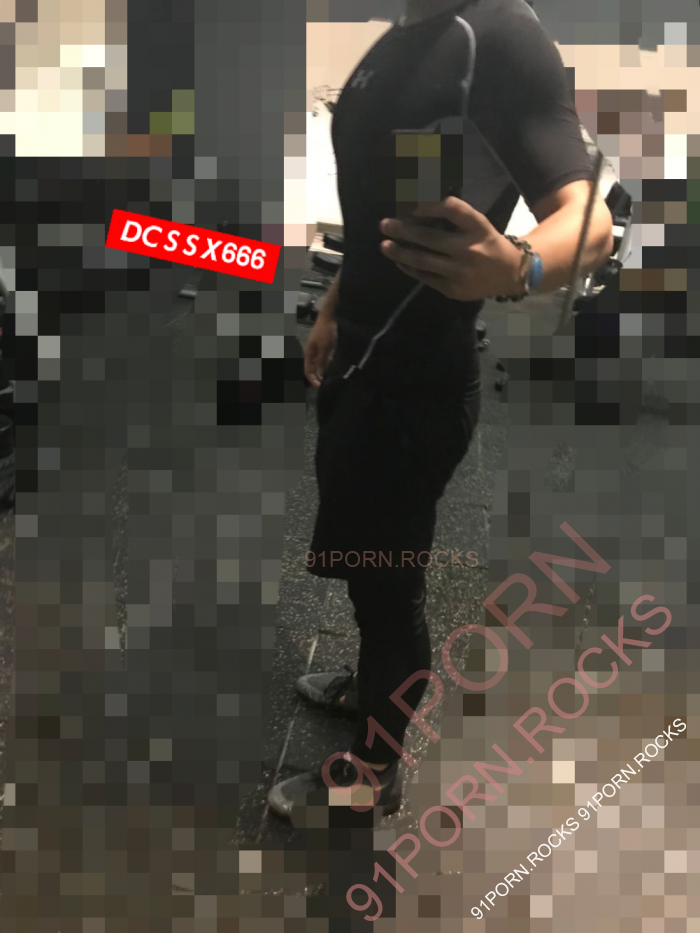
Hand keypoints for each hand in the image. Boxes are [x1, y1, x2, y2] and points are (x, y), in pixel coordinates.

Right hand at [304, 311, 336, 387]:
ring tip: (324, 378)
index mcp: (308, 353)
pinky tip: (328, 366)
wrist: (328, 317)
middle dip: (316, 376)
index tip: (318, 386)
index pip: (308, 370)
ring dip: (320, 371)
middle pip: (311, 368)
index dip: (312, 379)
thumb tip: (320, 374)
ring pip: (316, 364)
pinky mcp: (321, 346)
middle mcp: (310, 352)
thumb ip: (322, 361)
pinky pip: (321, 358)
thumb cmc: (325, 332)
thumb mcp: (325, 348)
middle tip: (322, 384)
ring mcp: (315, 349)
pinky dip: (324, 363)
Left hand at [379, 197, 525, 301]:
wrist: (510, 274)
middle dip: (403, 230)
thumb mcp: (477, 224)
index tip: (408, 203)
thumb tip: (414, 206)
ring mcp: (460, 272)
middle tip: (384, 224)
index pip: (451, 209)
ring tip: (384, 245)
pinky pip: (425, 277)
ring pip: (424, 261)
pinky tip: (399, 260)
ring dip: (400, 252)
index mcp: (478, 227)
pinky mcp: (453, 289)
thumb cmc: (486, 243)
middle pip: (430, 238)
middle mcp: (469, 249)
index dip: (427, 204)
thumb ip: (452, 216)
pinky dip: (409, 268)